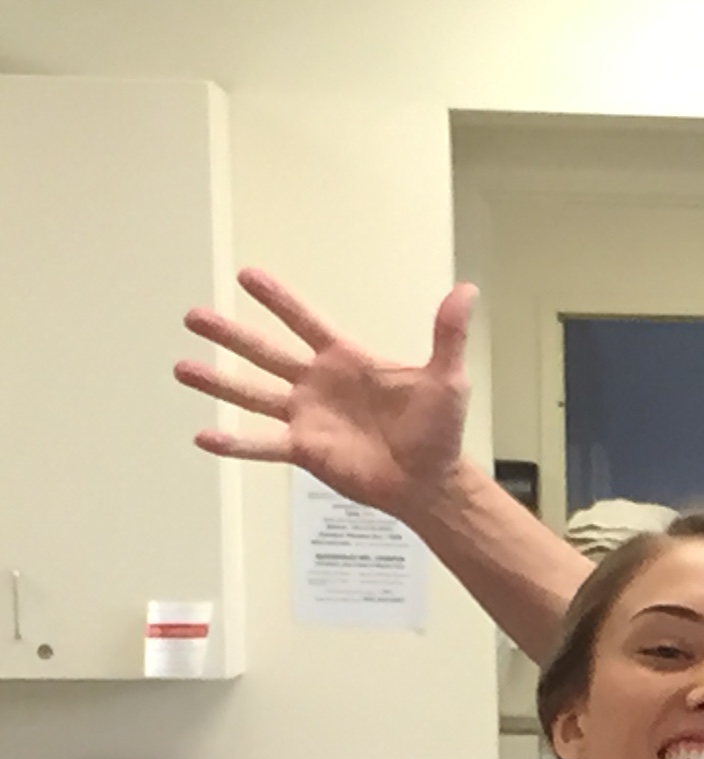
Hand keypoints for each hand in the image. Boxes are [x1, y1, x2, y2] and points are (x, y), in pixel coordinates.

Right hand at [176, 268, 474, 519]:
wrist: (432, 482)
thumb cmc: (439, 431)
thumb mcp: (446, 379)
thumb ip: (447, 335)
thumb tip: (465, 291)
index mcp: (345, 360)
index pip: (304, 322)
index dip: (278, 301)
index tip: (246, 276)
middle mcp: (318, 384)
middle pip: (264, 352)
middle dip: (230, 334)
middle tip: (192, 314)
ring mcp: (307, 417)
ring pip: (252, 394)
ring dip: (218, 382)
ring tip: (182, 366)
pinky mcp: (305, 450)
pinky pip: (263, 445)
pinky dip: (234, 443)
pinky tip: (203, 436)